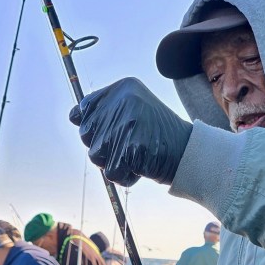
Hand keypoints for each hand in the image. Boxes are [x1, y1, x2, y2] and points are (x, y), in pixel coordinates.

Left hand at [69, 78, 191, 186]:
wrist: (190, 154)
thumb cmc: (159, 136)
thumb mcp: (134, 110)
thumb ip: (106, 111)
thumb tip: (73, 116)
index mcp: (123, 88)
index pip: (84, 111)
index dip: (93, 129)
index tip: (113, 135)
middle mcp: (123, 101)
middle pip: (86, 135)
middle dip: (103, 148)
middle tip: (129, 146)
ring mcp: (128, 124)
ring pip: (96, 156)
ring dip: (114, 163)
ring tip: (136, 156)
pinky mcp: (133, 148)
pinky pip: (112, 172)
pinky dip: (125, 176)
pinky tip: (142, 166)